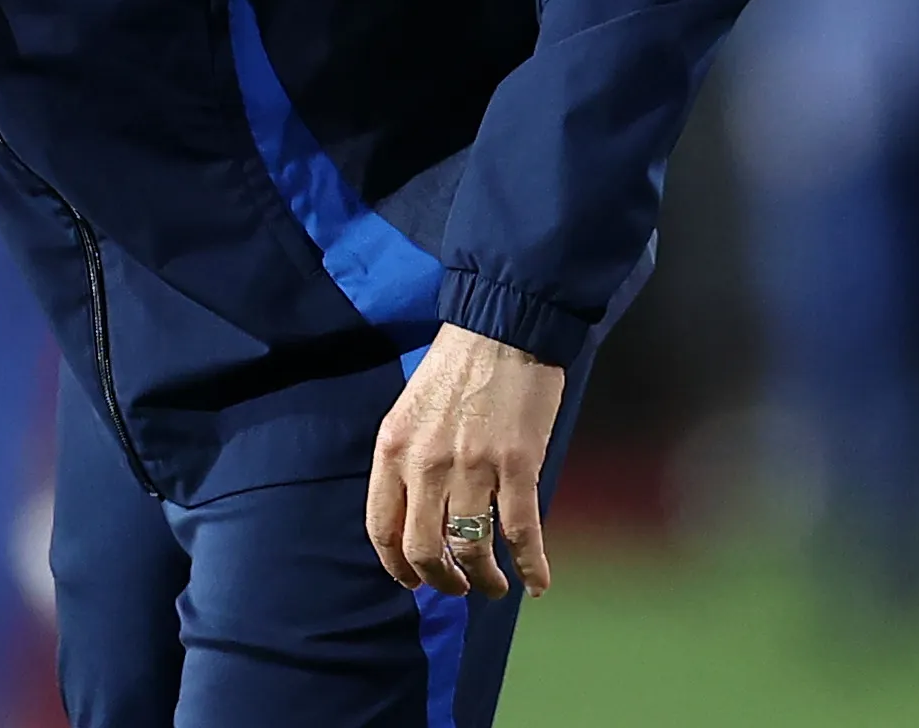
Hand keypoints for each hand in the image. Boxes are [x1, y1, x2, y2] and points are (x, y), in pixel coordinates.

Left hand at [365, 324, 566, 600]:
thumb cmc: (454, 370)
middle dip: (442, 580)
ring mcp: (472, 466)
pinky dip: (531, 567)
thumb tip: (414, 516)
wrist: (500, 331)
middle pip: (424, 548)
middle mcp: (425, 463)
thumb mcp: (408, 414)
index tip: (412, 581)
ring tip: (495, 586)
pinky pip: (522, 533)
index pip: (381, 527)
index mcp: (392, 449)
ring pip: (472, 548)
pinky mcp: (518, 465)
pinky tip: (537, 583)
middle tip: (458, 587)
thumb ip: (406, 462)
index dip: (397, 565)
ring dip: (485, 579)